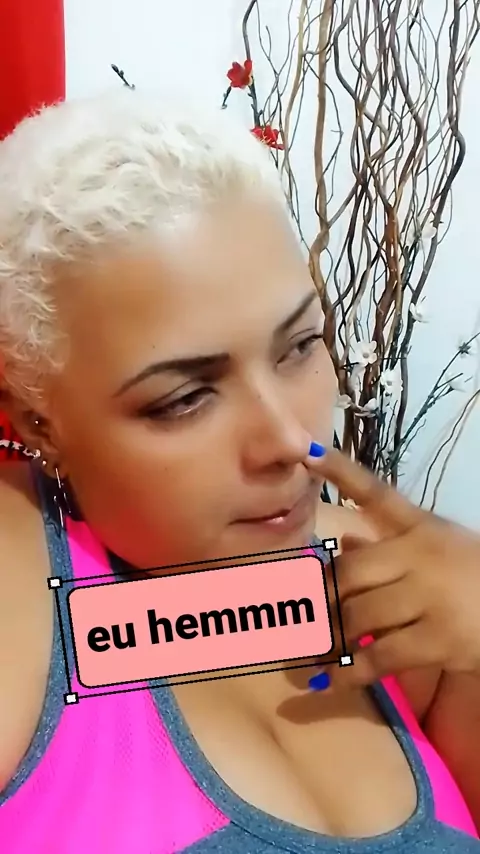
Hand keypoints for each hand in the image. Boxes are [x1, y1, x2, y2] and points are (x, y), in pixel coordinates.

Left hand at [305, 444, 479, 688]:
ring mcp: (428, 598)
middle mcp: (418, 557)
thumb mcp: (436, 547)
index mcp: (417, 528)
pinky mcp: (437, 640)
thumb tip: (344, 541)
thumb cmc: (471, 572)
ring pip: (356, 617)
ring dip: (322, 641)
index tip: (309, 455)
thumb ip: (389, 542)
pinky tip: (325, 682)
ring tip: (298, 658)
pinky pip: (379, 657)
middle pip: (348, 573)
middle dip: (314, 600)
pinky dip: (347, 672)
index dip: (341, 472)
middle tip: (289, 618)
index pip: (376, 493)